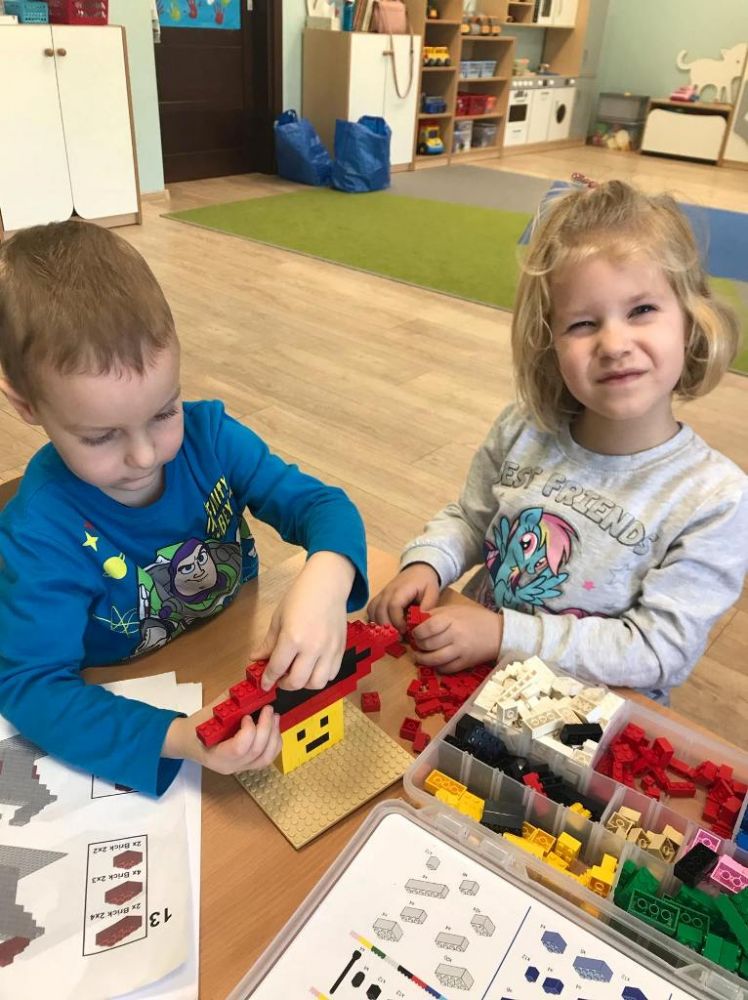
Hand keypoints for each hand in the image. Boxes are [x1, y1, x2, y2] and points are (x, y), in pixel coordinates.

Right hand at [163, 702, 281, 773]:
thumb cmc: (197, 726)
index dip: (249, 731)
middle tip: (268, 709)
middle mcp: (230, 766)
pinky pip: (267, 758)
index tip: (247, 716)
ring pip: (265, 758)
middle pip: (256, 752)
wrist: (187, 741)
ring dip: (274, 736)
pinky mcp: (247, 765)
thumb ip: (231, 702)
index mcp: (216, 755)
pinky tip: (274, 728)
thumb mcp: (209, 712)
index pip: (239, 749)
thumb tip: (253, 688)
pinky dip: (274, 743)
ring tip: (274, 717)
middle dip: (267, 728)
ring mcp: (240, 768)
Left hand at [250, 551, 354, 691]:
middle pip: (297, 682)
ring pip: (317, 683)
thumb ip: (269, 642)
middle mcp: (312, 647)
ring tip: (298, 674)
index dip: (268, 679)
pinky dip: (321, 676)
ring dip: (304, 684)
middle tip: (280, 679)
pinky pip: (332, 674)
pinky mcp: (341, 649)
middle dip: (284, 685)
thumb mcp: (278, 618)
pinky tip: (313, 667)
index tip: (265, 684)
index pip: (277, 668)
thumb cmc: (301, 597)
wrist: (327, 585)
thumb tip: (256, 658)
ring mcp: (329, 650)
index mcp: (293, 638)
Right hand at [367, 563, 440, 632]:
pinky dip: (374, 620)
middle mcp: (388, 591)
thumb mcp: (432, 593)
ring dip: (380, 625)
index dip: (397, 621)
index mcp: (402, 589)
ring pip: (372, 611)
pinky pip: (371, 609)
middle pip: (380, 610)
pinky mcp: (379, 598)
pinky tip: (384, 628)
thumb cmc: (425, 581)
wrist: (418, 569)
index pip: (393, 606)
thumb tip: (420, 623)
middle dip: (388, 627)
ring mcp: (382, 594)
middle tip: (398, 638)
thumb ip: (427, 607)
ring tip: (391, 634)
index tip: (406, 631)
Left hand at [411, 604, 502, 672]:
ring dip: (422, 660)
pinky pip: (446, 669)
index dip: (417, 632)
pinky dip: (437, 667)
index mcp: (451, 620)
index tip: (415, 633)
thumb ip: (436, 614)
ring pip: (434, 660)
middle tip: (416, 644)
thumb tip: (417, 621)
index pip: (427, 628)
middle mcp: (455, 636)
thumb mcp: (455, 609)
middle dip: (418, 646)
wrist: (499, 632)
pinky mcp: (465, 663)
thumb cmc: (475, 618)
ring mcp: (460, 651)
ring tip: (419, 657)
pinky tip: (435, 662)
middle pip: (428, 645)